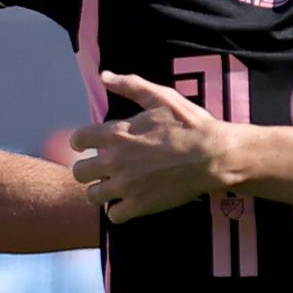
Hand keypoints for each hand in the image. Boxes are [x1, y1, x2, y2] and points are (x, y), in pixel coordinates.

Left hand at [69, 72, 236, 223]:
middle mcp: (115, 160)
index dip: (80, 142)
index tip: (85, 145)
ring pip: (92, 196)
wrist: (213, 156)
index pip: (79, 139)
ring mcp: (126, 186)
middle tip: (100, 171)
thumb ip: (131, 86)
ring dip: (100, 193)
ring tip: (112, 190)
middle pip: (79, 172)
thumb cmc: (190, 125)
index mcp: (118, 133)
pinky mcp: (140, 206)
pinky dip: (119, 212)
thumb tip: (104, 76)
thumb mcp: (162, 97)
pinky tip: (128, 204)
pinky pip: (114, 216)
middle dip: (87, 171)